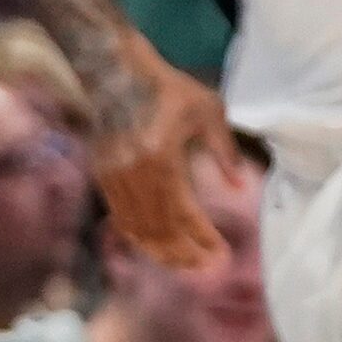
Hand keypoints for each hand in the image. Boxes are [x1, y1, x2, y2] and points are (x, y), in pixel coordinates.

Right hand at [88, 35, 238, 269]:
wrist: (115, 72)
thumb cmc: (166, 88)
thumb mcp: (207, 109)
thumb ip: (224, 150)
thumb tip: (239, 186)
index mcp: (160, 156)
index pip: (184, 213)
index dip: (203, 238)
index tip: (221, 254)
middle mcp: (133, 172)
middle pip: (159, 229)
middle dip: (184, 254)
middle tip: (205, 268)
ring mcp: (113, 175)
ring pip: (137, 229)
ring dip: (161, 251)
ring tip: (183, 264)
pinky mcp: (102, 174)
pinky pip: (121, 217)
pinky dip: (139, 236)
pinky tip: (155, 245)